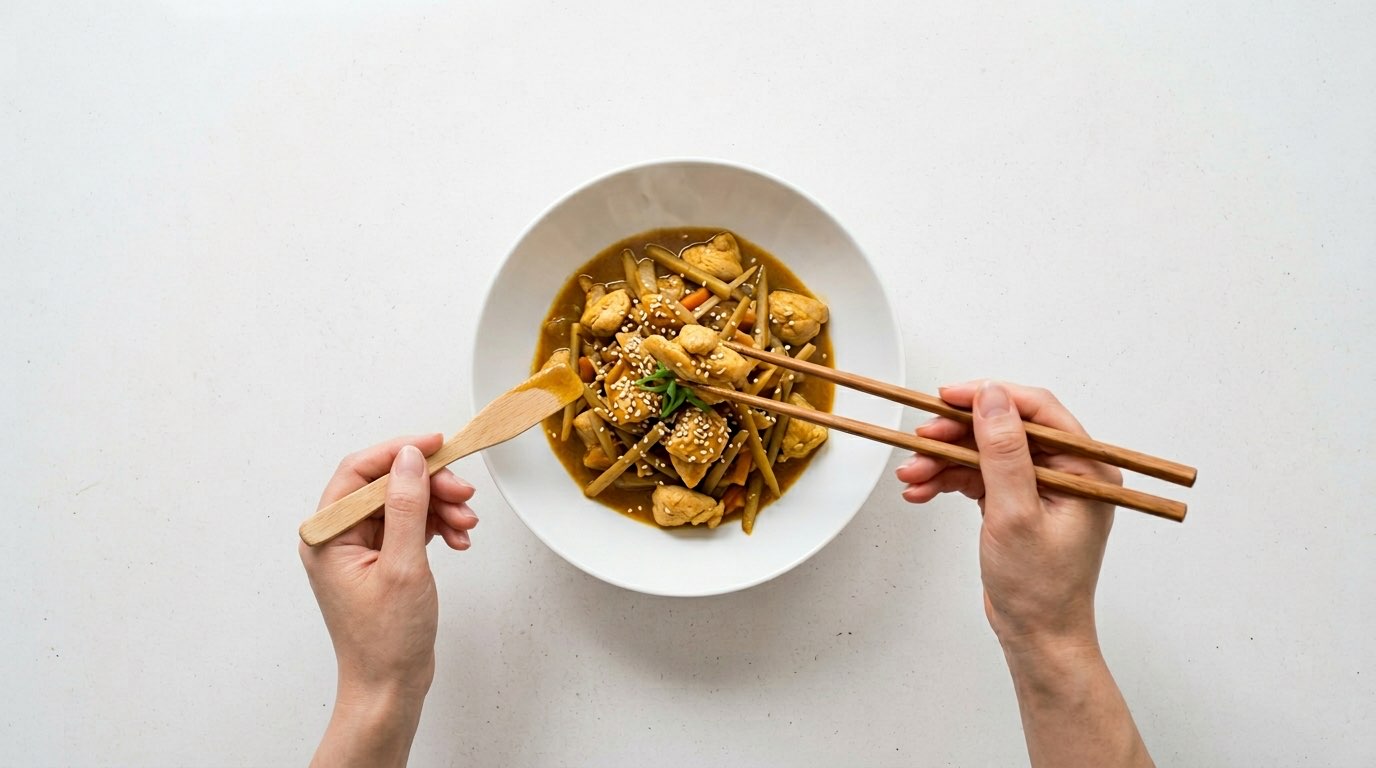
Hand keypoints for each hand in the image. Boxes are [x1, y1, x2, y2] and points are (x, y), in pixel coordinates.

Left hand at [300, 433, 478, 767]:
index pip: (360, 472)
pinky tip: (457, 540)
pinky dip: (437, 526)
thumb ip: (407, 507)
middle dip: (430, 485)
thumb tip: (410, 459)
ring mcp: (360, 549)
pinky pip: (411, 525)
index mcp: (327, 534)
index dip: (400, 452)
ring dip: (439, 507)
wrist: (389, 687)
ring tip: (467, 526)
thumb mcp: (402, 566)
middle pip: (388, 485)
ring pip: (405, 503)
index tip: (438, 443)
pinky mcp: (382, 559)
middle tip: (464, 495)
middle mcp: (338, 536)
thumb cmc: (386, 640)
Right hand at [895, 381, 1120, 652]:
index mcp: (1086, 468)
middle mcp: (1068, 472)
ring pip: (985, 453)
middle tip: (920, 440)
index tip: (948, 397)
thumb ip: (1003, 452)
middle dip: (957, 435)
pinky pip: (979, 477)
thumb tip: (991, 397)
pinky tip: (921, 490)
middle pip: (1004, 430)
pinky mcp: (1017, 503)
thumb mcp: (1016, 514)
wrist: (1037, 638)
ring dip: (945, 460)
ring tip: (911, 474)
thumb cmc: (1040, 588)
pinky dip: (949, 480)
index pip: (1037, 411)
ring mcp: (1041, 488)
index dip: (990, 397)